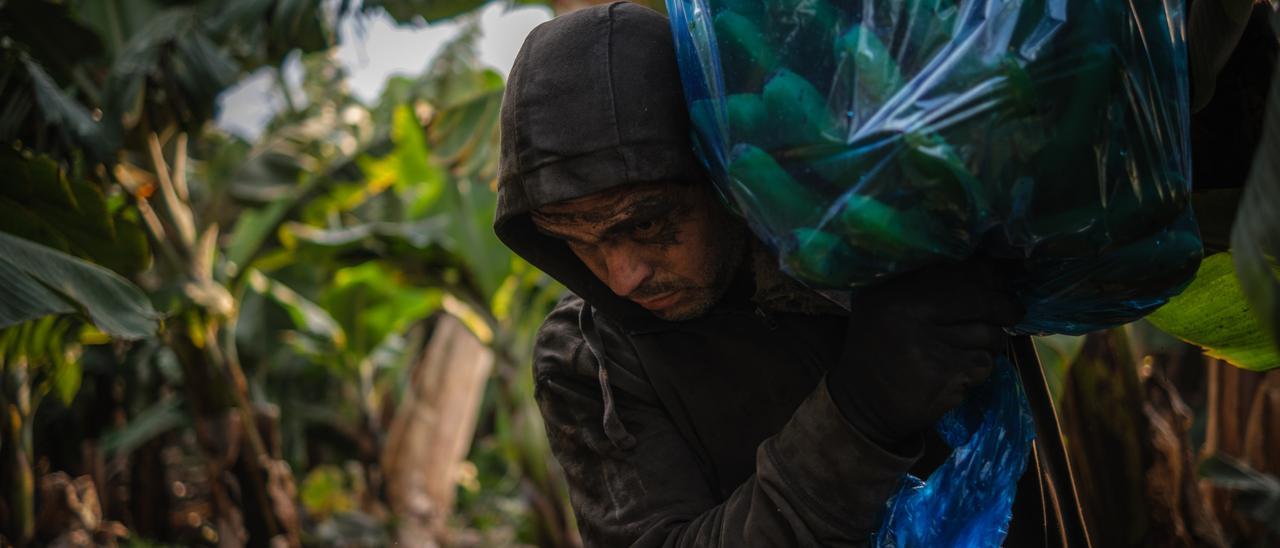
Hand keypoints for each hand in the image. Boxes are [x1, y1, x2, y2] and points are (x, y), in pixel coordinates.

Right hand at [828, 259, 1023, 448]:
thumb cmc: (878, 350)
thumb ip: (922, 285)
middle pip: (979, 300)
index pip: (957, 273)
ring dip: (991, 342)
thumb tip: (985, 269)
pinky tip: (960, 372)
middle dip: (1003, 307)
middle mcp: (908, 315)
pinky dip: (979, 368)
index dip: (987, 277)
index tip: (997, 285)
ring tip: (976, 347)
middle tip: (1011, 312)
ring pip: (987, 334)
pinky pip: (983, 364)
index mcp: (893, 292)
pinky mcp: (944, 377)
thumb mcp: (882, 306)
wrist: (860, 405)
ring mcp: (927, 347)